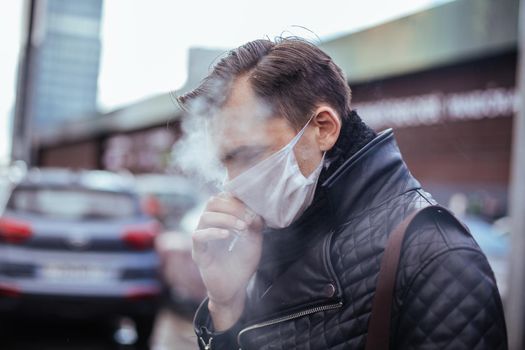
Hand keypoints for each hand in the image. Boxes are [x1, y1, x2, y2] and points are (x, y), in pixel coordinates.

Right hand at [192, 193, 262, 329]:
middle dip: (232, 207)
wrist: (236, 288)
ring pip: (205, 216)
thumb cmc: (243, 262)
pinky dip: (213, 232)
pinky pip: (198, 236)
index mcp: (221, 219)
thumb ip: (254, 224)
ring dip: (226, 219)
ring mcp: (202, 238)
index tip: (253, 211)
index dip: (238, 200)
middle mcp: (208, 225)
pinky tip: (227, 235)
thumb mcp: (254, 239)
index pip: (223, 198)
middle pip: (212, 202)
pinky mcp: (198, 253)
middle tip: (247, 218)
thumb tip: (254, 210)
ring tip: (242, 227)